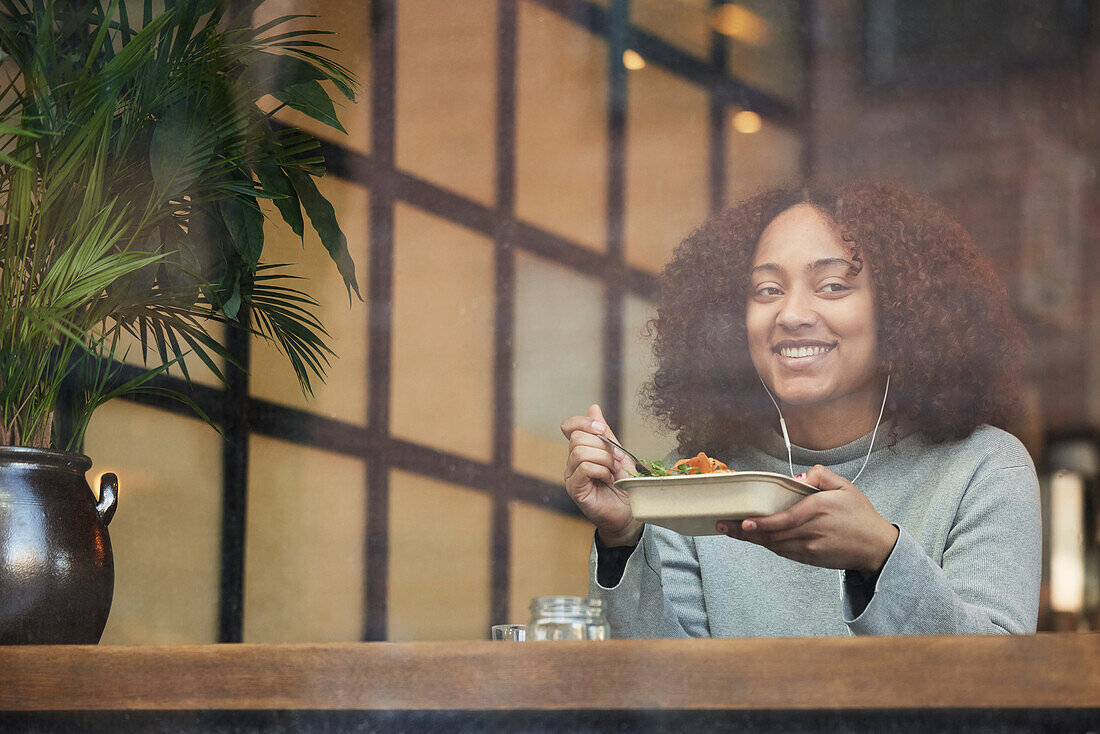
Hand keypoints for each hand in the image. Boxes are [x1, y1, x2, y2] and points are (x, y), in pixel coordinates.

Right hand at [560, 404, 642, 546]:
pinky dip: (601, 470)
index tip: (602, 429)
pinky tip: (608, 479)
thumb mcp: (617, 453)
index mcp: (580, 451)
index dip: (584, 422)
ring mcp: (571, 477)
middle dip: (602, 445)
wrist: (630, 513)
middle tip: (615, 460)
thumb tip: (593, 408)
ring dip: (604, 459)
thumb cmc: (624, 485)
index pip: (569, 426)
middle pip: (577, 438)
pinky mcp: (576, 490)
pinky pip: (584, 468)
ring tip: (612, 472)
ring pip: (580, 452)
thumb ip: (605, 432)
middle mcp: (571, 463)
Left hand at [716, 464, 898, 575]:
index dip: (761, 523)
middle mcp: (812, 531)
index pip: (784, 519)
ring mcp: (810, 548)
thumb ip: (822, 476)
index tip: (742, 521)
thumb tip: (799, 477)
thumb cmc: (860, 515)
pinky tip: (753, 537)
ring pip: (774, 545)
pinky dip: (766, 544)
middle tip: (722, 525)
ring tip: (731, 531)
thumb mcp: (846, 487)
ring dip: (751, 539)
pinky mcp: (810, 559)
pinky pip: (782, 552)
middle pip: (772, 534)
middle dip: (744, 531)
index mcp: (819, 510)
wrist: (877, 547)